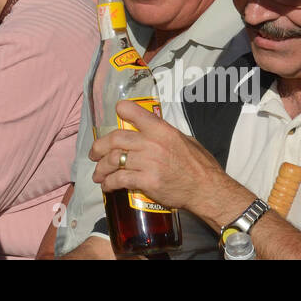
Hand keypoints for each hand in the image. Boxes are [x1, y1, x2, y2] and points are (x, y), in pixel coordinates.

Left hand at [89, 98, 224, 212]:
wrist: (207, 189)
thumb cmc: (199, 165)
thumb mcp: (184, 139)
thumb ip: (164, 134)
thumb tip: (150, 131)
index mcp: (160, 129)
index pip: (132, 112)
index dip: (120, 111)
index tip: (112, 117)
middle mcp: (151, 143)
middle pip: (115, 139)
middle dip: (99, 147)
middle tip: (94, 154)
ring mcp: (148, 162)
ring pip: (114, 160)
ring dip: (101, 168)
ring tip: (98, 174)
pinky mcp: (146, 181)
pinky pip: (120, 179)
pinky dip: (109, 183)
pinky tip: (107, 186)